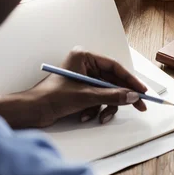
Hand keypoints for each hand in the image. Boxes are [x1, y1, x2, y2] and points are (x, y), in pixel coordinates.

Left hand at [26, 47, 147, 127]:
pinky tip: (86, 117)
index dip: (130, 80)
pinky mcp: (80, 91)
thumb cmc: (51, 97)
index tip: (142, 91)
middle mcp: (85, 65)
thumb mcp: (86, 97)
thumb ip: (112, 96)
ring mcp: (83, 78)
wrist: (31, 112)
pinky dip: (95, 109)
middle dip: (121, 97)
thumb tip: (132, 96)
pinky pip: (98, 99)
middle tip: (139, 106)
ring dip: (105, 106)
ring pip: (107, 92)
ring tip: (101, 117)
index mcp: (84, 57)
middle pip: (113, 81)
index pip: (115, 67)